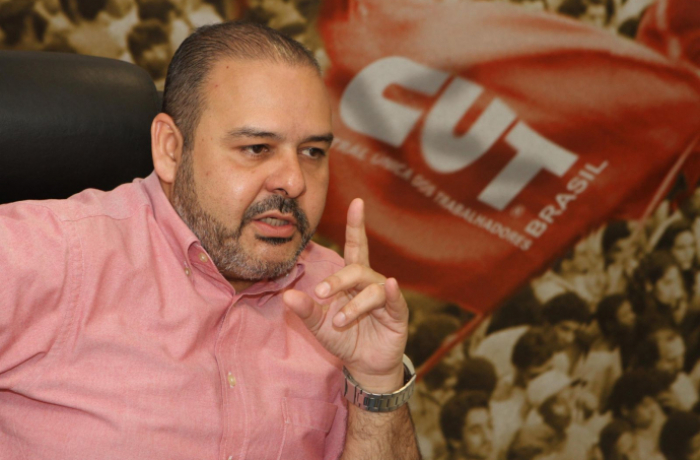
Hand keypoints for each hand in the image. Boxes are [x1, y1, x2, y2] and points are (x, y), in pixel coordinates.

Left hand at [283, 198, 408, 392]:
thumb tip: (287, 296)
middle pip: (356, 269)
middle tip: (320, 294)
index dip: (356, 225)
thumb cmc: (344, 339)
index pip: (355, 247)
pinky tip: (388, 287)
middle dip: (337, 280)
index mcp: (352, 279)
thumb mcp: (320, 326)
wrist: (365, 366)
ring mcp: (385, 296)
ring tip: (338, 321)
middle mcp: (370, 282)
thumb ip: (307, 311)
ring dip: (352, 305)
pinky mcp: (397, 313)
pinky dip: (389, 292)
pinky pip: (393, 299)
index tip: (357, 203)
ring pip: (370, 288)